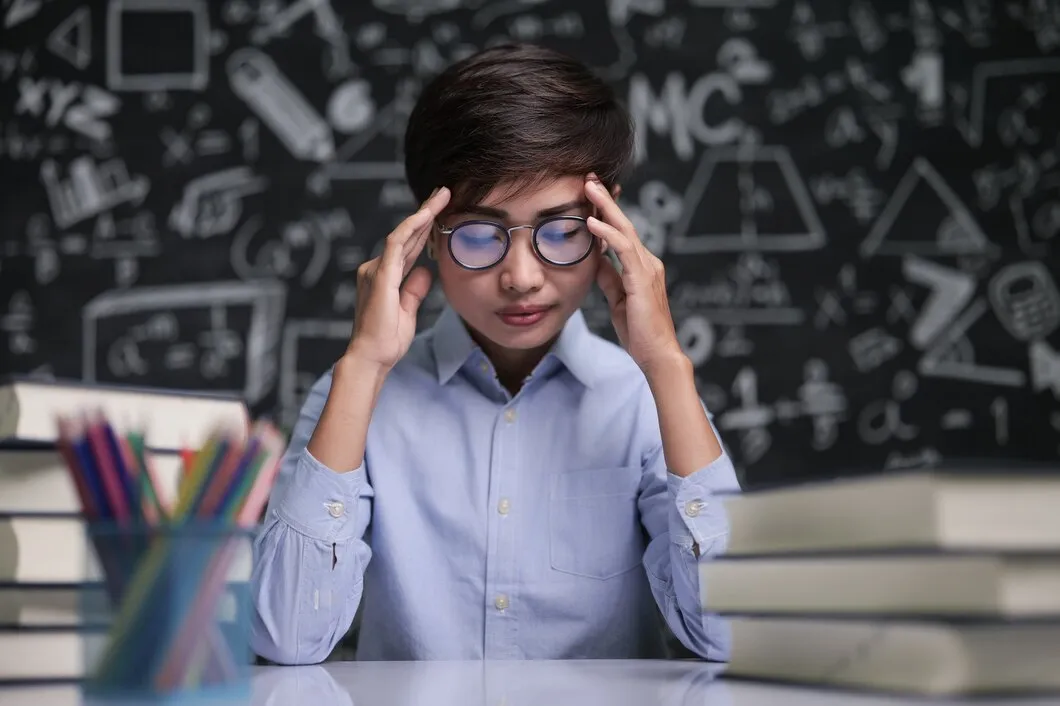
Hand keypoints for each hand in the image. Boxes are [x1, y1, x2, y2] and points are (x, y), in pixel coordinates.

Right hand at [347, 187, 450, 370]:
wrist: (372, 356)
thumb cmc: (387, 340)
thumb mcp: (407, 311)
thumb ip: (414, 290)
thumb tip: (425, 271)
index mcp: (386, 277)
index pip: (408, 247)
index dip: (425, 229)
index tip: (441, 212)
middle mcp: (378, 268)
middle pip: (406, 235)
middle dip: (426, 212)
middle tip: (444, 192)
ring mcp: (377, 269)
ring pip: (403, 233)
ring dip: (423, 213)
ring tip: (441, 196)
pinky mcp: (380, 274)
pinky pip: (397, 243)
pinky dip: (412, 227)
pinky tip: (426, 215)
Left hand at [584, 175, 684, 374]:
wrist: (658, 355)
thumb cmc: (640, 332)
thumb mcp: (617, 299)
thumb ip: (608, 278)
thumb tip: (594, 260)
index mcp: (642, 267)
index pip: (621, 233)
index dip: (606, 212)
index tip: (589, 194)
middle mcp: (648, 262)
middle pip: (624, 223)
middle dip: (606, 199)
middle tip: (589, 177)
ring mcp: (647, 269)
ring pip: (625, 230)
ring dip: (605, 207)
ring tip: (589, 188)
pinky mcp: (642, 279)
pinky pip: (623, 250)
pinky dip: (607, 233)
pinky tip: (591, 222)